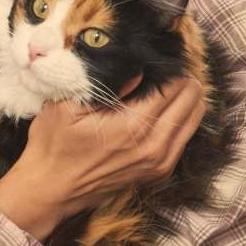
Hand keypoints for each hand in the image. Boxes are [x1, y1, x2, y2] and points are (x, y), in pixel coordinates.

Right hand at [0, 74, 205, 240]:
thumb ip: (106, 86)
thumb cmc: (53, 144)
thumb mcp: (67, 107)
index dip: (171, 68)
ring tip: (171, 82)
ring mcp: (160, 162)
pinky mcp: (158, 172)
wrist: (51, 188)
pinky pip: (184, 138)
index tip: (159, 57)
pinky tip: (166, 108)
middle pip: (192, 102)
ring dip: (188, 98)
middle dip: (184, 80)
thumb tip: (138, 69)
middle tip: (167, 66)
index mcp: (133, 127)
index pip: (174, 88)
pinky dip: (182, 118)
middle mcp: (154, 147)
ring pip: (194, 120)